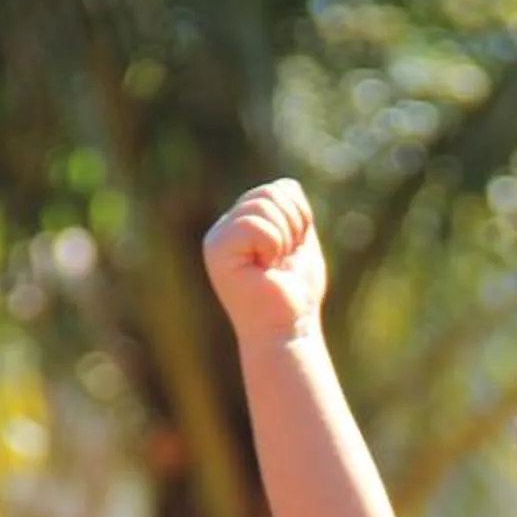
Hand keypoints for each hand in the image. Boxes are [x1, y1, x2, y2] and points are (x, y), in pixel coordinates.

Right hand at [203, 179, 327, 343]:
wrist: (288, 330)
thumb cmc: (295, 294)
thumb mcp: (299, 243)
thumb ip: (292, 212)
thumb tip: (287, 186)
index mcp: (242, 224)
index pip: (280, 189)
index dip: (299, 217)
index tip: (293, 251)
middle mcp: (224, 229)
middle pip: (270, 193)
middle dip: (292, 227)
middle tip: (284, 262)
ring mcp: (217, 239)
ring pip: (263, 206)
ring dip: (283, 240)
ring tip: (273, 267)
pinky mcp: (217, 251)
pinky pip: (255, 224)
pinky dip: (272, 246)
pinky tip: (264, 269)